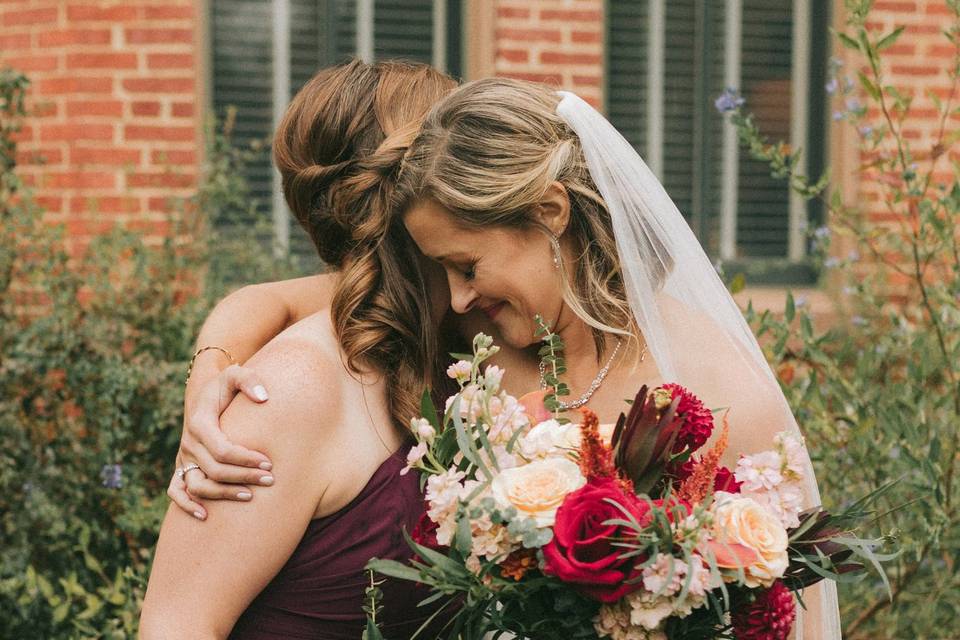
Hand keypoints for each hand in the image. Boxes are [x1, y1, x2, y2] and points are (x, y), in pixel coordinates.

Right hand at [167, 365, 274, 519]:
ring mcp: (184, 457)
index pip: (222, 450)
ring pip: (198, 485)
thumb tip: (263, 398)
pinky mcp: (182, 466)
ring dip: (223, 494)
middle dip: (244, 477)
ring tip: (250, 496)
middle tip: (270, 480)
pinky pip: (175, 491)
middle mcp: (188, 443)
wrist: (205, 394)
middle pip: (214, 470)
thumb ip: (250, 380)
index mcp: (199, 423)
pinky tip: (205, 516)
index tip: (269, 462)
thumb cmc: (226, 386)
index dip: (245, 459)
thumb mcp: (236, 374)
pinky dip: (187, 505)